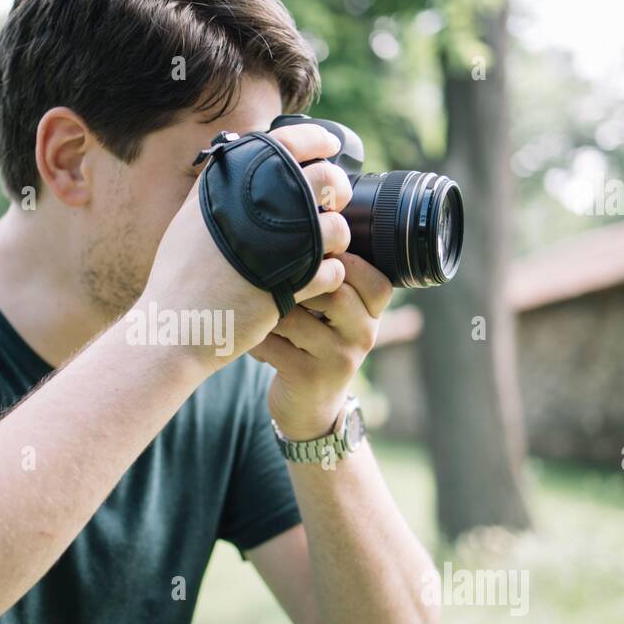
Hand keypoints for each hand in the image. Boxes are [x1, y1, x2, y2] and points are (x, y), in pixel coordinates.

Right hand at [138, 123, 352, 373]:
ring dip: (337, 239)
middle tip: (335, 202)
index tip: (330, 146)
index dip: (316, 139)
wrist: (174, 326)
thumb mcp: (191, 219)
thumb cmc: (181, 276)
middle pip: (325, 178)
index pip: (287, 141)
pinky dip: (330, 276)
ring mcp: (277, 244)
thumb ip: (219, 189)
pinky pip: (333, 271)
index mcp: (232, 184)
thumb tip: (241, 161)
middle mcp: (256, 206)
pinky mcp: (290, 284)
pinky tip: (313, 282)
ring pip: (337, 227)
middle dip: (338, 190)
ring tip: (322, 251)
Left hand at [250, 251, 393, 440]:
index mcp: (374, 312)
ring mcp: (339, 359)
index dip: (340, 260)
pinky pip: (273, 343)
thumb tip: (306, 217)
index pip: (373, 277)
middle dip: (297, 280)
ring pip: (297, 316)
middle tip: (270, 277)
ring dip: (268, 309)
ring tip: (254, 307)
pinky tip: (249, 336)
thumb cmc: (315, 342)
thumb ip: (332, 276)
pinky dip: (254, 335)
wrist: (310, 406)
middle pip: (334, 291)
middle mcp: (364, 335)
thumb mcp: (334, 312)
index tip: (308, 254)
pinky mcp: (308, 377)